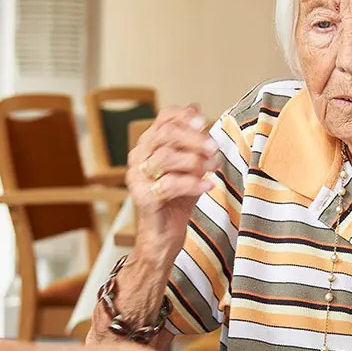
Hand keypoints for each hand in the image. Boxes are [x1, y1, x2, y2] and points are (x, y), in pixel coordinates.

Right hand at [127, 106, 217, 254]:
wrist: (164, 238)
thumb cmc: (176, 202)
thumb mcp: (189, 168)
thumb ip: (193, 143)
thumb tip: (199, 112)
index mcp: (149, 146)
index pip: (163, 119)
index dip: (183, 116)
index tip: (203, 121)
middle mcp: (139, 158)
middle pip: (165, 134)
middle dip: (193, 139)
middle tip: (213, 148)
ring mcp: (138, 178)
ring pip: (165, 157)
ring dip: (194, 161)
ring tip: (211, 169)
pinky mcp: (143, 198)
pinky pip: (169, 184)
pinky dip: (192, 184)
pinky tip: (206, 187)